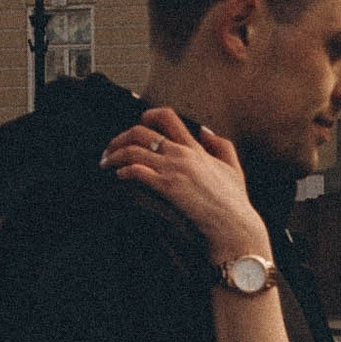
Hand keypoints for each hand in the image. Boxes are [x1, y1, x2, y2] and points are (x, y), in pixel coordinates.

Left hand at [105, 108, 265, 264]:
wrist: (232, 225)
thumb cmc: (234, 202)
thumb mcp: (234, 168)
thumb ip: (221, 146)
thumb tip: (204, 131)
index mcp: (195, 147)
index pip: (166, 117)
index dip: (147, 116)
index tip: (137, 125)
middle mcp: (182, 153)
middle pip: (141, 131)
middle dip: (120, 138)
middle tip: (110, 149)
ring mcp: (173, 169)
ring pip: (133, 150)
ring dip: (114, 155)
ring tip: (106, 163)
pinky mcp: (166, 187)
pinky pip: (136, 171)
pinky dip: (123, 171)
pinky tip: (119, 177)